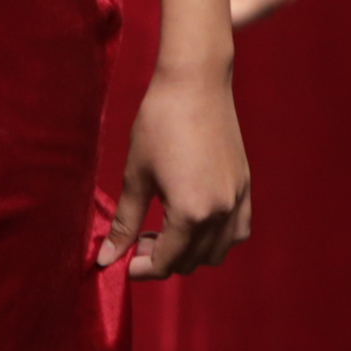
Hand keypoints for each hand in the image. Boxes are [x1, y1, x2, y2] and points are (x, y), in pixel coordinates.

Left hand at [98, 61, 251, 279]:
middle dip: (161, 259)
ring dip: (189, 252)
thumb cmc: (159, 123)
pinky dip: (216, 238)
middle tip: (137, 239)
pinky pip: (236, 232)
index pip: (166, 262)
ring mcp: (237, 200)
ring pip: (216, 252)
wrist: (196, 83)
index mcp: (191, 213)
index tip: (122, 261)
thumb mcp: (136, 175)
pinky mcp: (245, 187)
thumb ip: (124, 223)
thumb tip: (105, 258)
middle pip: (191, 261)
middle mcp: (221, 213)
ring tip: (164, 229)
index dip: (141, 268)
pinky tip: (194, 221)